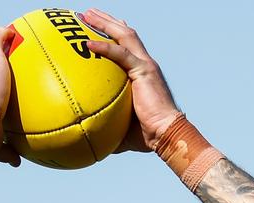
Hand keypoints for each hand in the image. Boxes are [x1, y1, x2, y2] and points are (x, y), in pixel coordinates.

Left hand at [80, 9, 179, 150]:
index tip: (94, 29)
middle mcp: (145, 64)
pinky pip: (121, 53)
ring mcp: (146, 65)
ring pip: (124, 35)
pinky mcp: (144, 70)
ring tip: (87, 14)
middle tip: (87, 14)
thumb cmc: (147, 136)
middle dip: (106, 21)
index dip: (112, 35)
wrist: (166, 134)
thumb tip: (91, 137)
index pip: (127, 47)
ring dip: (105, 23)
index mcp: (142, 73)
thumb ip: (108, 126)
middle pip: (125, 33)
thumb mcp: (123, 128)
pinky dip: (105, 46)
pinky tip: (88, 42)